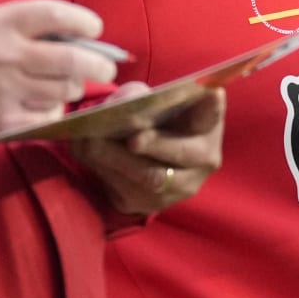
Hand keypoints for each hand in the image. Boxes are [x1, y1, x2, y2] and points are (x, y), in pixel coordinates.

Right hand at [0, 0, 119, 141]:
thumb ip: (25, 25)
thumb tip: (76, 35)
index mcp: (0, 24)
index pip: (55, 15)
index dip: (83, 21)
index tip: (95, 28)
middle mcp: (6, 56)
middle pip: (72, 60)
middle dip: (99, 65)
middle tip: (107, 68)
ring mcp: (6, 91)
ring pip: (64, 91)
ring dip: (72, 89)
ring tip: (64, 85)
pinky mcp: (4, 122)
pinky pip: (48, 118)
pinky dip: (52, 112)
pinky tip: (41, 105)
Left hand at [76, 87, 224, 215]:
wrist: (146, 162)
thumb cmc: (154, 122)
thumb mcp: (154, 105)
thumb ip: (142, 97)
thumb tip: (122, 102)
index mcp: (206, 126)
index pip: (212, 114)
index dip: (212, 104)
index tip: (212, 92)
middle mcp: (201, 160)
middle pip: (183, 153)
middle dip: (157, 144)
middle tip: (134, 139)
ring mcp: (178, 187)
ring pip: (150, 177)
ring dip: (117, 157)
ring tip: (91, 140)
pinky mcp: (150, 204)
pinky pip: (125, 189)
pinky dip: (101, 167)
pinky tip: (86, 149)